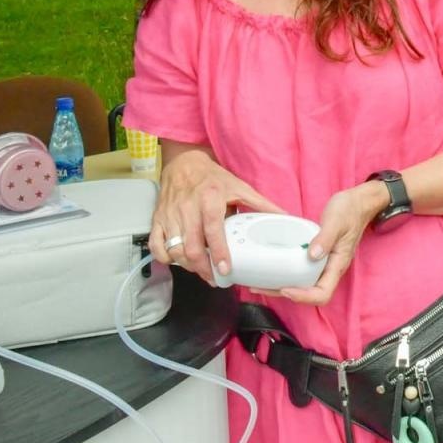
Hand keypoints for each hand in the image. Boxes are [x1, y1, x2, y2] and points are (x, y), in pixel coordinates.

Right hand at [149, 147, 283, 285]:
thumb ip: (261, 204)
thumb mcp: (239, 187)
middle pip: (191, 247)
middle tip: (216, 278)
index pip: (212, 230)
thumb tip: (285, 217)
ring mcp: (170, 215)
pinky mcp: (157, 219)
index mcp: (210, 198)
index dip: (218, 252)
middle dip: (203, 268)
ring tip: (203, 271)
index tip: (226, 269)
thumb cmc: (213, 177)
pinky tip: (180, 261)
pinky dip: (166, 258)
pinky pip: (157, 246)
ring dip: (188, 266)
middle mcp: (187, 208)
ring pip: (175, 250)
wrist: (184, 163)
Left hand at [274, 183, 386, 306]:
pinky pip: (302, 271)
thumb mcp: (337, 221)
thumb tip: (312, 256)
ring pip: (304, 284)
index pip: (322, 293)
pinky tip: (275, 266)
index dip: (303, 297)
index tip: (286, 289)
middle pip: (310, 293)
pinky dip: (288, 273)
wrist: (359, 203)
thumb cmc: (350, 211)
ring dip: (284, 286)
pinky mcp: (318, 256)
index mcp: (337, 264)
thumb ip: (325, 238)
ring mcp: (324, 263)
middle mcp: (330, 268)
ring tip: (263, 282)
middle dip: (287, 294)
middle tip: (264, 287)